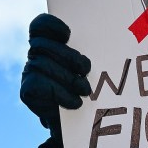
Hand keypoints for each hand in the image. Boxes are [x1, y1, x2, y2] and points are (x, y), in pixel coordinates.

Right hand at [20, 13, 92, 144]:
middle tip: (86, 69)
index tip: (68, 34)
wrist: (76, 122)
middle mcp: (36, 55)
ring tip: (85, 90)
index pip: (40, 26)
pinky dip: (60, 94)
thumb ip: (92, 51)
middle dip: (67, 57)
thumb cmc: (86, 88)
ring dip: (68, 79)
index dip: (50, 25)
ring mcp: (30, 72)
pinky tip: (74, 102)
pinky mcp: (27, 91)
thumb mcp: (91, 68)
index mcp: (48, 42)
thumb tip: (120, 38)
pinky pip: (39, 85)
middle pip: (42, 45)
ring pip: (41, 64)